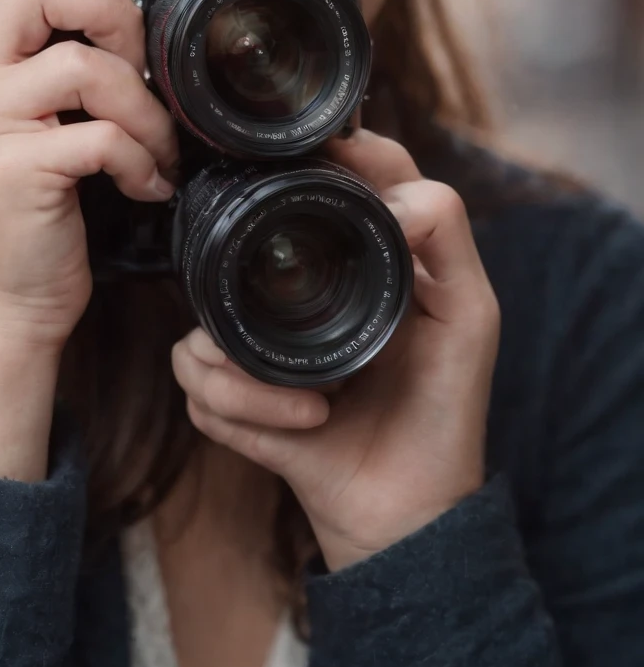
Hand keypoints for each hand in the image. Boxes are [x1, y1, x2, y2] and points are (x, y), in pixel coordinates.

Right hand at [0, 0, 178, 350]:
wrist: (17, 293)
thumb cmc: (46, 199)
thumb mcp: (50, 115)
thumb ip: (69, 56)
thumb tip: (140, 16)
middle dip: (118, 22)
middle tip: (144, 76)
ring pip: (86, 65)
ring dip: (146, 112)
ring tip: (159, 150)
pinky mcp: (12, 166)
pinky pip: (102, 136)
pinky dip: (141, 161)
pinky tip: (145, 185)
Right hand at [171, 129, 499, 571]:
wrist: (411, 506)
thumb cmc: (445, 405)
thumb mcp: (469, 313)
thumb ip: (447, 234)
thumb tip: (391, 193)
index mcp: (351, 258)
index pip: (326, 176)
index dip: (314, 160)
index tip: (307, 168)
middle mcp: (293, 291)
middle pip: (230, 244)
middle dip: (247, 285)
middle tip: (295, 321)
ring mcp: (256, 343)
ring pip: (202, 327)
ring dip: (255, 376)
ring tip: (318, 400)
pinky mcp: (233, 398)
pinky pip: (197, 381)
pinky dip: (247, 409)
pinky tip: (302, 421)